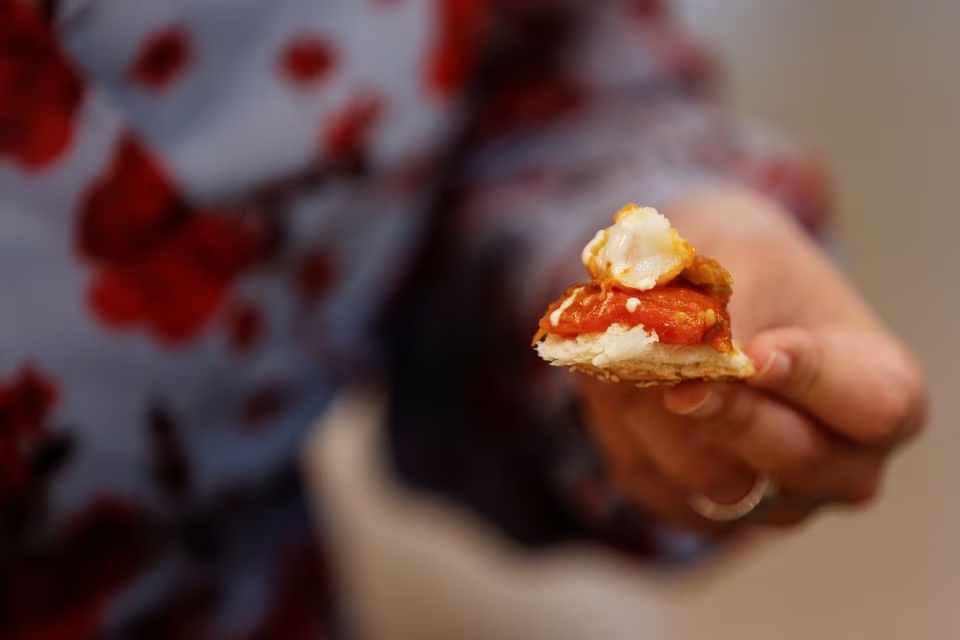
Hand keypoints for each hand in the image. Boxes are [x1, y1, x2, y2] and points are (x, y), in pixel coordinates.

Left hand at [579, 187, 927, 534]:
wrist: (699, 291)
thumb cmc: (745, 265)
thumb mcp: (743, 259)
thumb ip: (729, 311)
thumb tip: (696, 357)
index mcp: (883, 390)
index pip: (874, 407)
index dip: (810, 382)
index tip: (755, 352)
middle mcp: (843, 463)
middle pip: (794, 458)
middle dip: (725, 409)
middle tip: (675, 374)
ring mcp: (776, 500)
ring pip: (712, 480)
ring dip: (655, 415)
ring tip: (628, 356)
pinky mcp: (705, 514)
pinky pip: (655, 485)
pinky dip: (624, 431)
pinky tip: (619, 385)